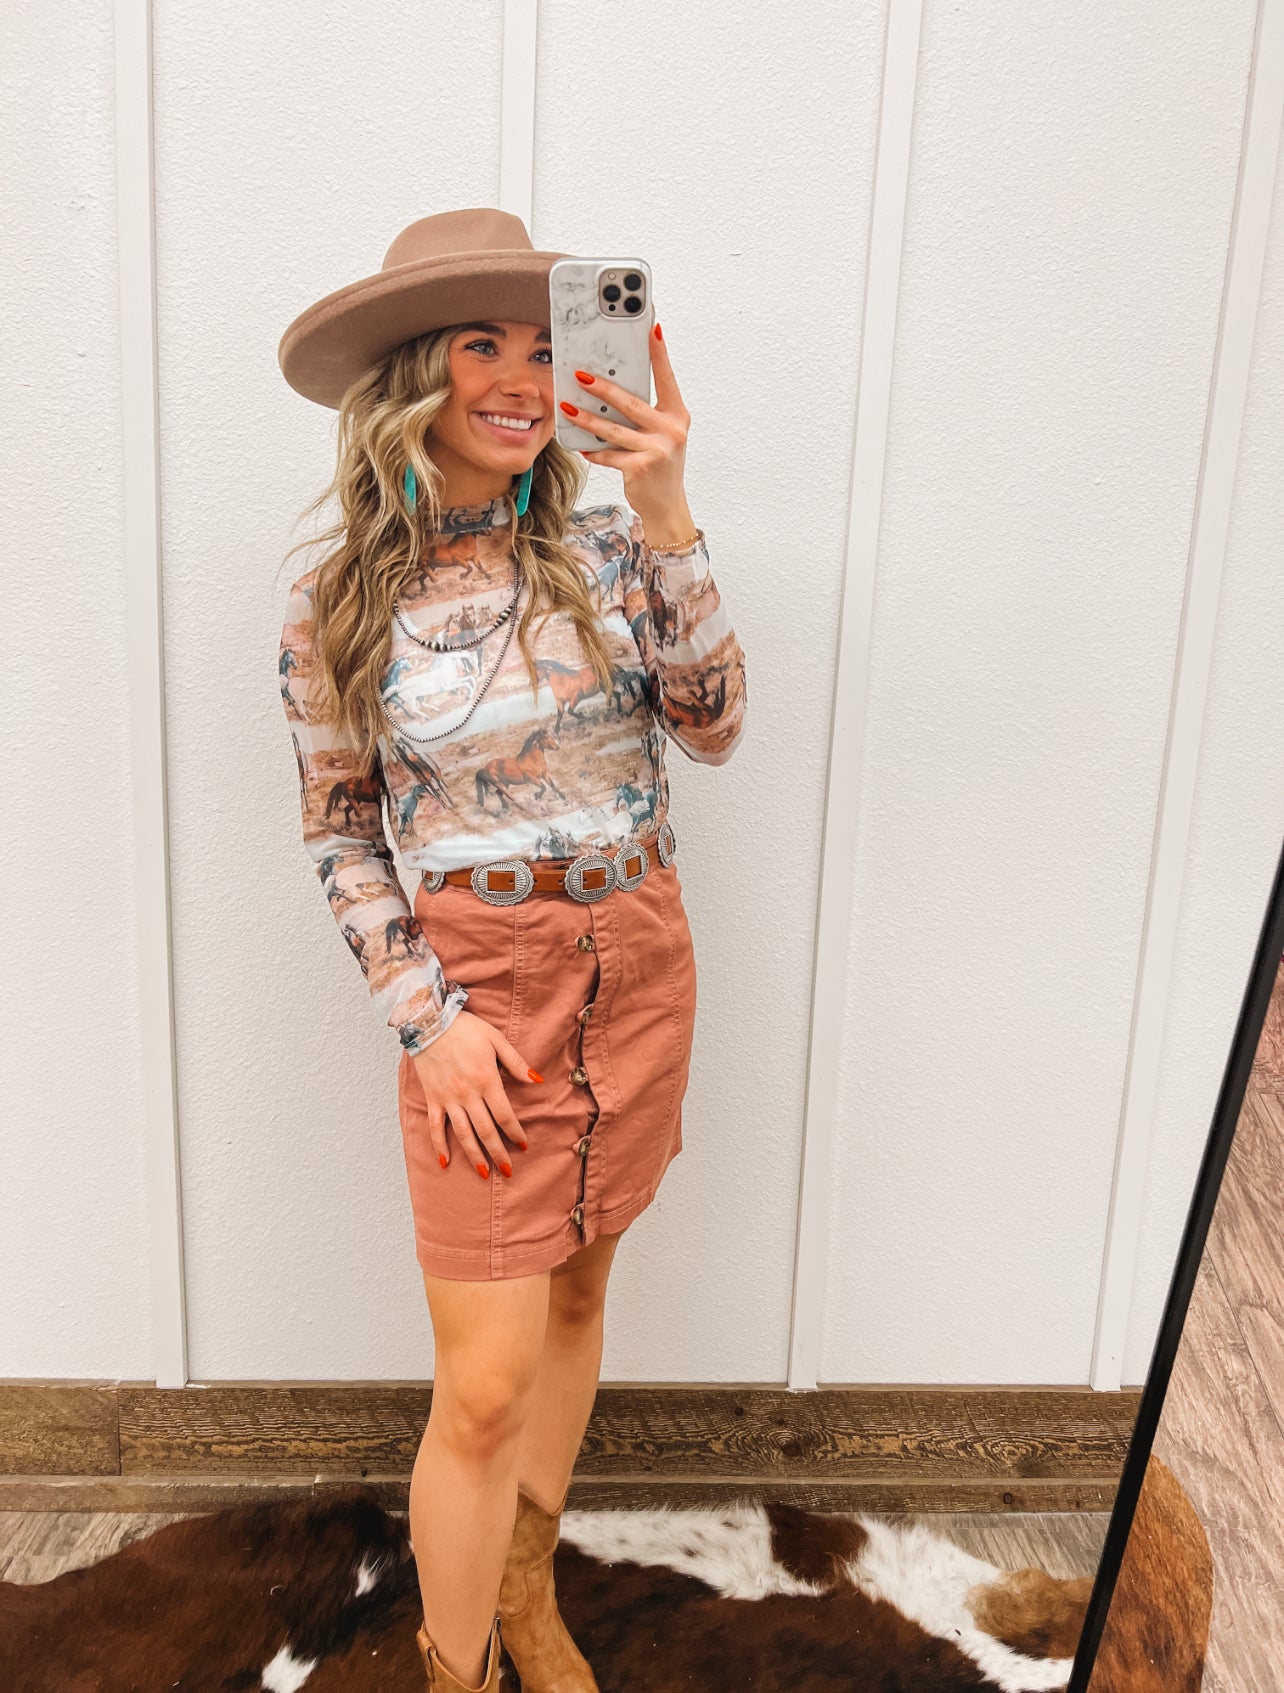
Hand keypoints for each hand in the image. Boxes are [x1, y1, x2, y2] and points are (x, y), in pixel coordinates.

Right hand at [409, 1010, 538, 1179]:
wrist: (429, 1022)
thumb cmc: (466, 1028)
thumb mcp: (496, 1040)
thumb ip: (516, 1063)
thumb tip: (537, 1080)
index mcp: (486, 1080)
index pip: (504, 1115)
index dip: (515, 1133)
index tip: (523, 1145)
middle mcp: (467, 1094)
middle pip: (486, 1130)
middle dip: (498, 1152)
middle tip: (508, 1171)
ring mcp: (448, 1098)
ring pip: (463, 1134)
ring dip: (474, 1155)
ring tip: (484, 1173)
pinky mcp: (433, 1098)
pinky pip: (436, 1127)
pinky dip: (440, 1145)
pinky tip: (446, 1162)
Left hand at [566, 320, 692, 537]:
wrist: (667, 505)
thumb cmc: (660, 463)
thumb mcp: (660, 435)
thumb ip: (644, 414)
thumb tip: (610, 390)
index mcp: (677, 415)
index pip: (666, 378)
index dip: (659, 352)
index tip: (651, 327)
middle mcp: (671, 430)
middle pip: (631, 403)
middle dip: (603, 388)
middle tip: (580, 374)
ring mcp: (657, 450)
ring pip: (614, 429)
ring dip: (587, 418)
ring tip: (567, 407)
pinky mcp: (641, 468)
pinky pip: (609, 455)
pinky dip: (594, 451)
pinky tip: (581, 446)